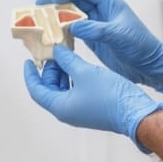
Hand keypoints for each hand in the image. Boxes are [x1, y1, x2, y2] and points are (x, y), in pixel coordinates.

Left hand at [24, 45, 162, 151]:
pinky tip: (79, 63)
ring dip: (62, 71)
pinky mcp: (90, 106)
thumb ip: (68, 60)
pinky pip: (74, 89)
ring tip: (66, 53)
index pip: (37, 90)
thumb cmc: (108, 94)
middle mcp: (67, 111)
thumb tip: (57, 51)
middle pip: (49, 88)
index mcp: (61, 106)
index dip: (31, 75)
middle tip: (54, 51)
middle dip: (50, 69)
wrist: (133, 110)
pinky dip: (73, 76)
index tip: (29, 61)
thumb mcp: (85, 71)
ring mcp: (79, 109)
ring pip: (63, 88)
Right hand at [36, 0, 162, 93]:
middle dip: (57, 4)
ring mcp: (98, 27)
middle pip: (76, 2)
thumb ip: (96, 30)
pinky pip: (76, 33)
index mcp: (111, 5)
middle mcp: (103, 13)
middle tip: (38, 10)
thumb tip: (72, 25)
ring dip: (58, 19)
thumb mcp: (118, 36)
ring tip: (41, 23)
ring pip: (74, 18)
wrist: (152, 66)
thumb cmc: (141, 46)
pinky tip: (53, 39)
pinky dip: (64, 34)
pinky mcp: (95, 41)